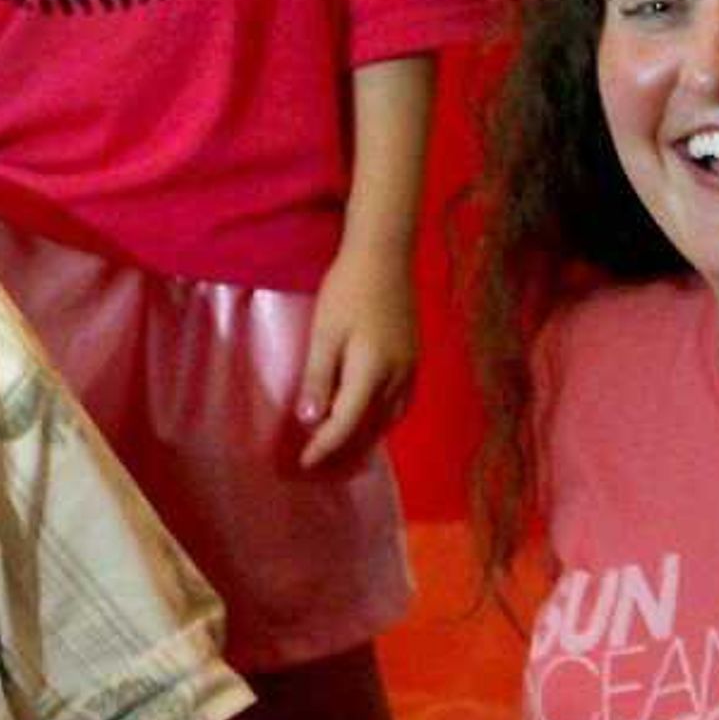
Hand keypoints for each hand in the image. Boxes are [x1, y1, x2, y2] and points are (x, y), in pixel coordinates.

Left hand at [295, 243, 416, 468]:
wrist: (384, 255)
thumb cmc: (347, 290)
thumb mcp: (324, 333)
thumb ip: (318, 378)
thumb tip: (310, 421)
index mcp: (371, 373)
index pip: (345, 424)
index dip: (324, 447)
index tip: (305, 463)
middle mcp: (397, 378)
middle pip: (371, 428)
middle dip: (345, 450)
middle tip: (321, 464)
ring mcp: (410, 369)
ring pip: (389, 419)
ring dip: (365, 438)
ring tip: (343, 450)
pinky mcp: (414, 359)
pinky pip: (399, 404)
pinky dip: (381, 420)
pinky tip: (369, 419)